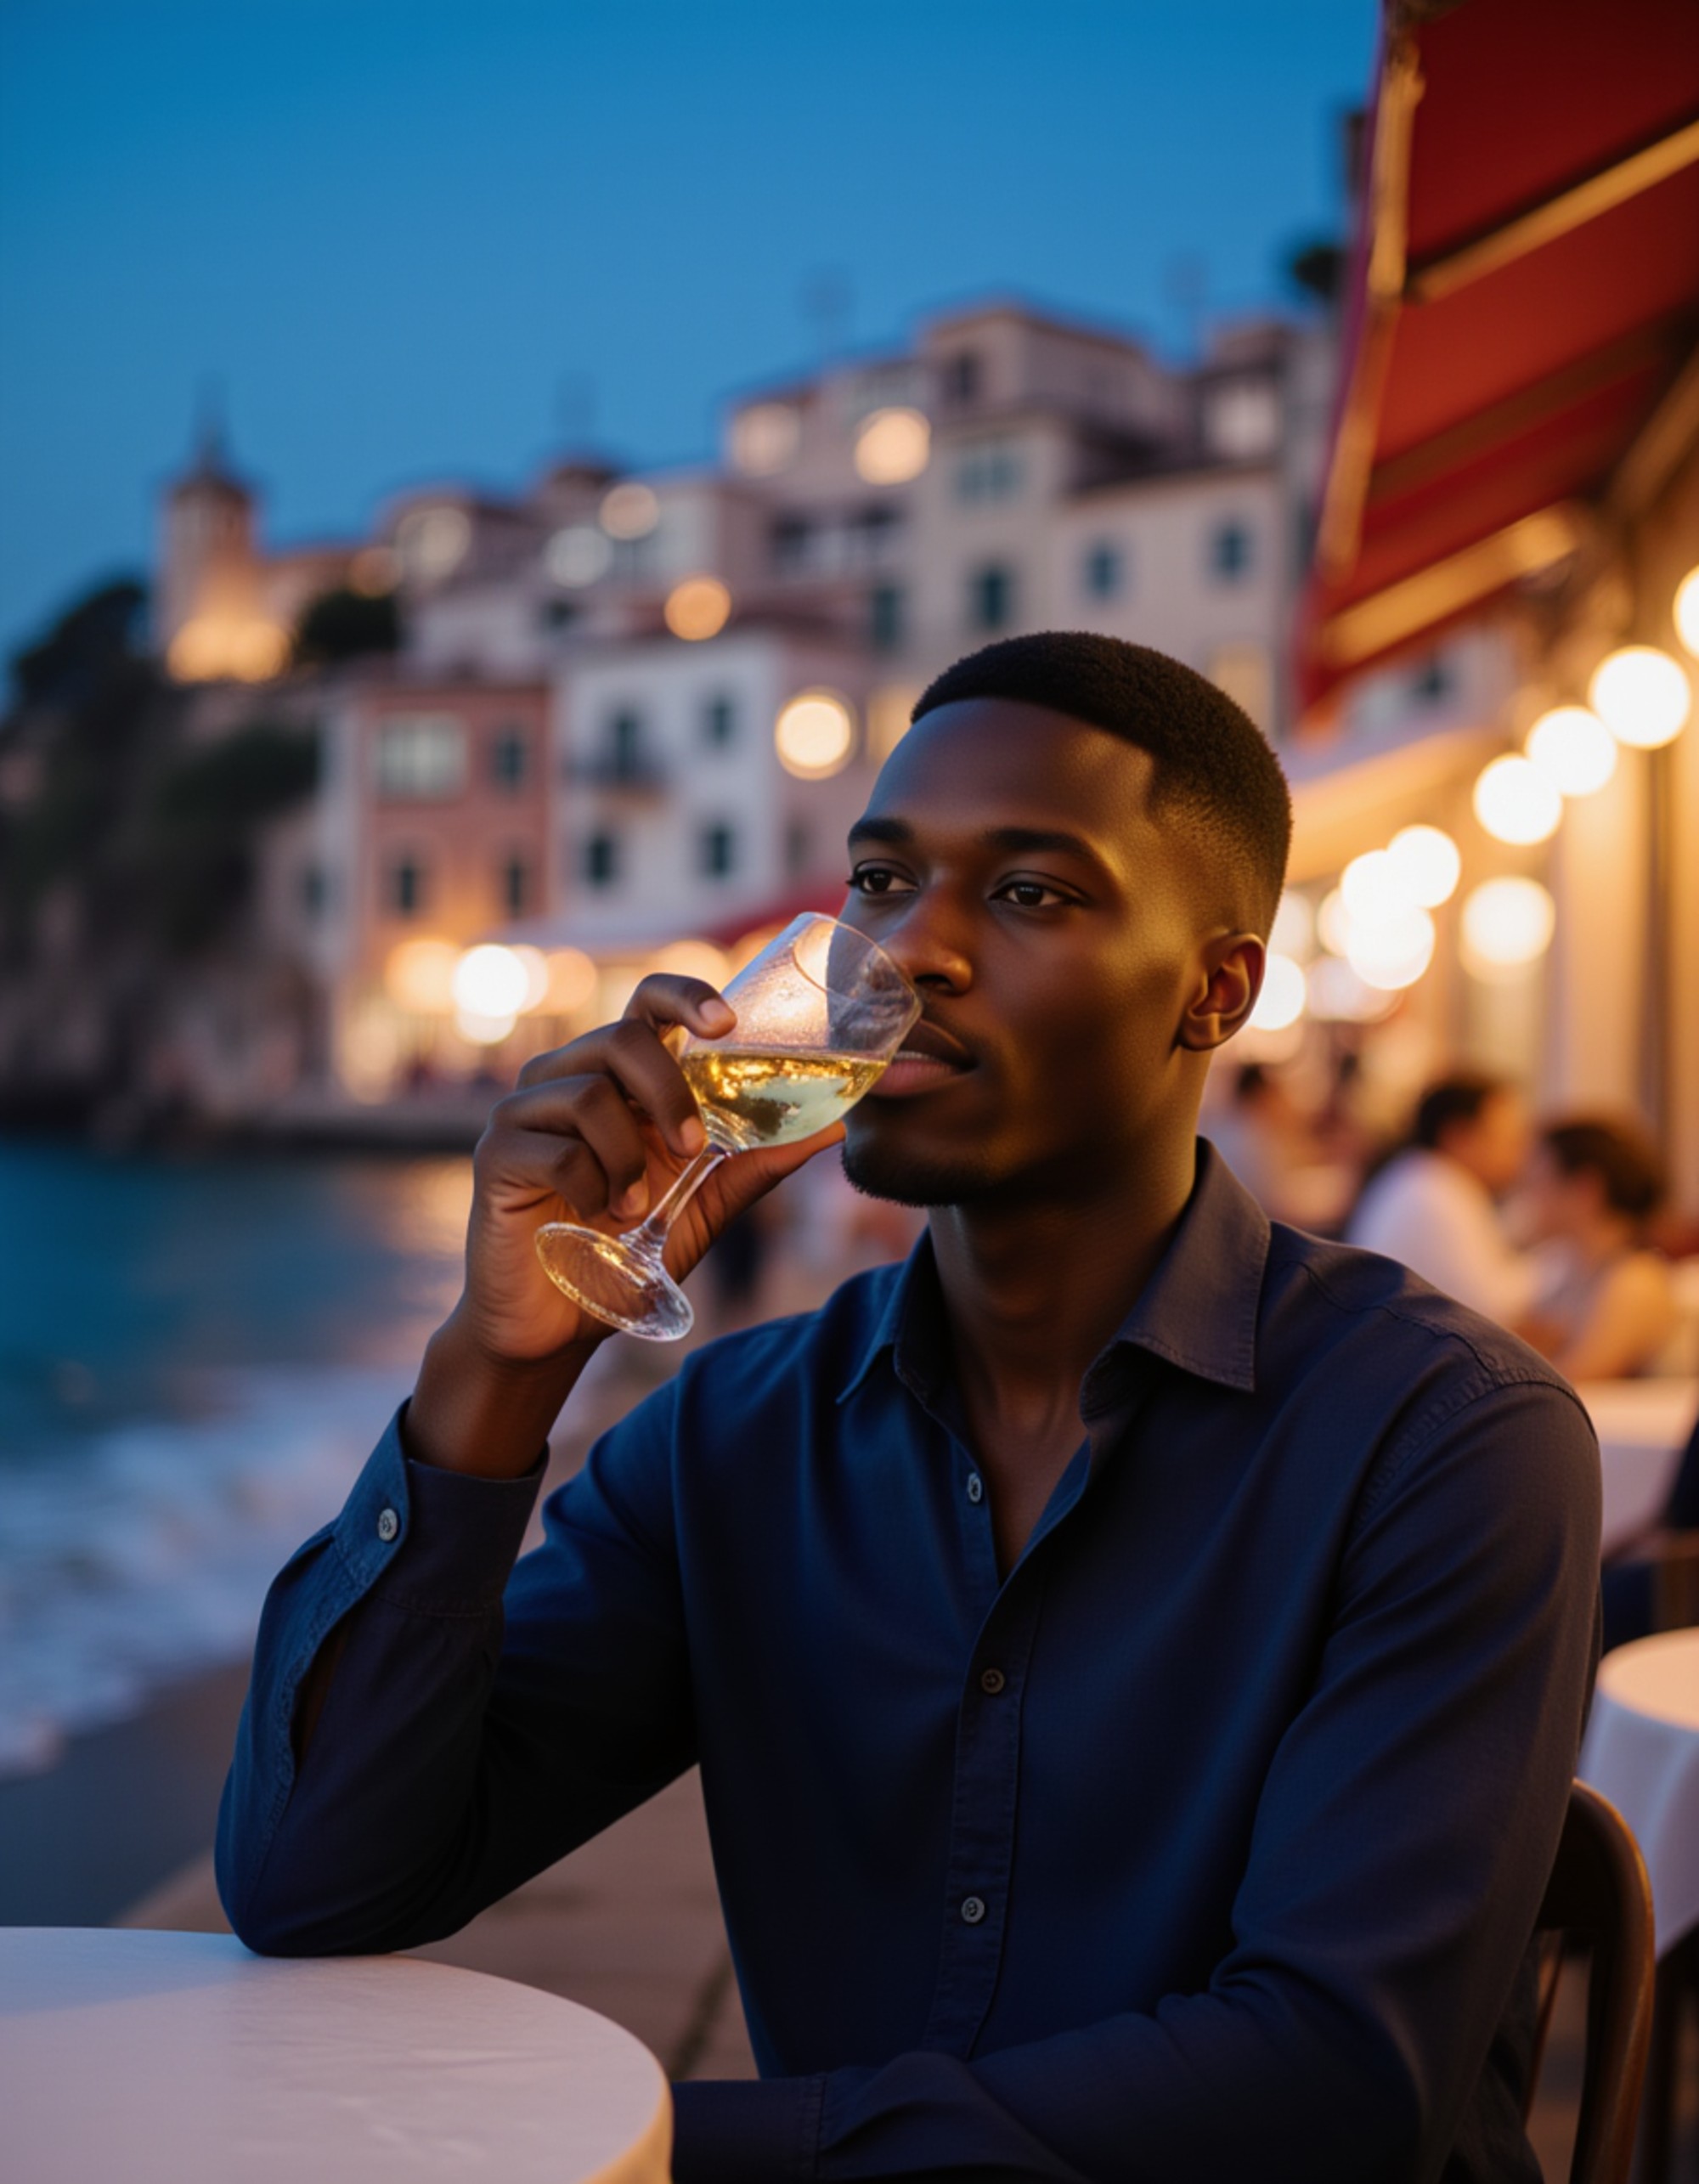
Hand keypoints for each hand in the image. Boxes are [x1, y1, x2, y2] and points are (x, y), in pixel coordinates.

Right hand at [455, 973, 843, 1365]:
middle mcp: (567, 1079)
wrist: (557, 1326)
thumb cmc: (626, 1254)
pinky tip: (596, 1220)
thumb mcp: (706, 1206)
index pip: (647, 1004)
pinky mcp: (497, 1156)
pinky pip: (555, 1150)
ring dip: (627, 1156)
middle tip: (691, 1148)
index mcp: (620, 1080)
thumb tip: (834, 1128)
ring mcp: (526, 1114)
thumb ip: (756, 1164)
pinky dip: (591, 1188)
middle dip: (668, 1091)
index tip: (725, 1024)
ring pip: (588, 1093)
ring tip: (633, 1209)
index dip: (684, 996)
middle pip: (621, 1038)